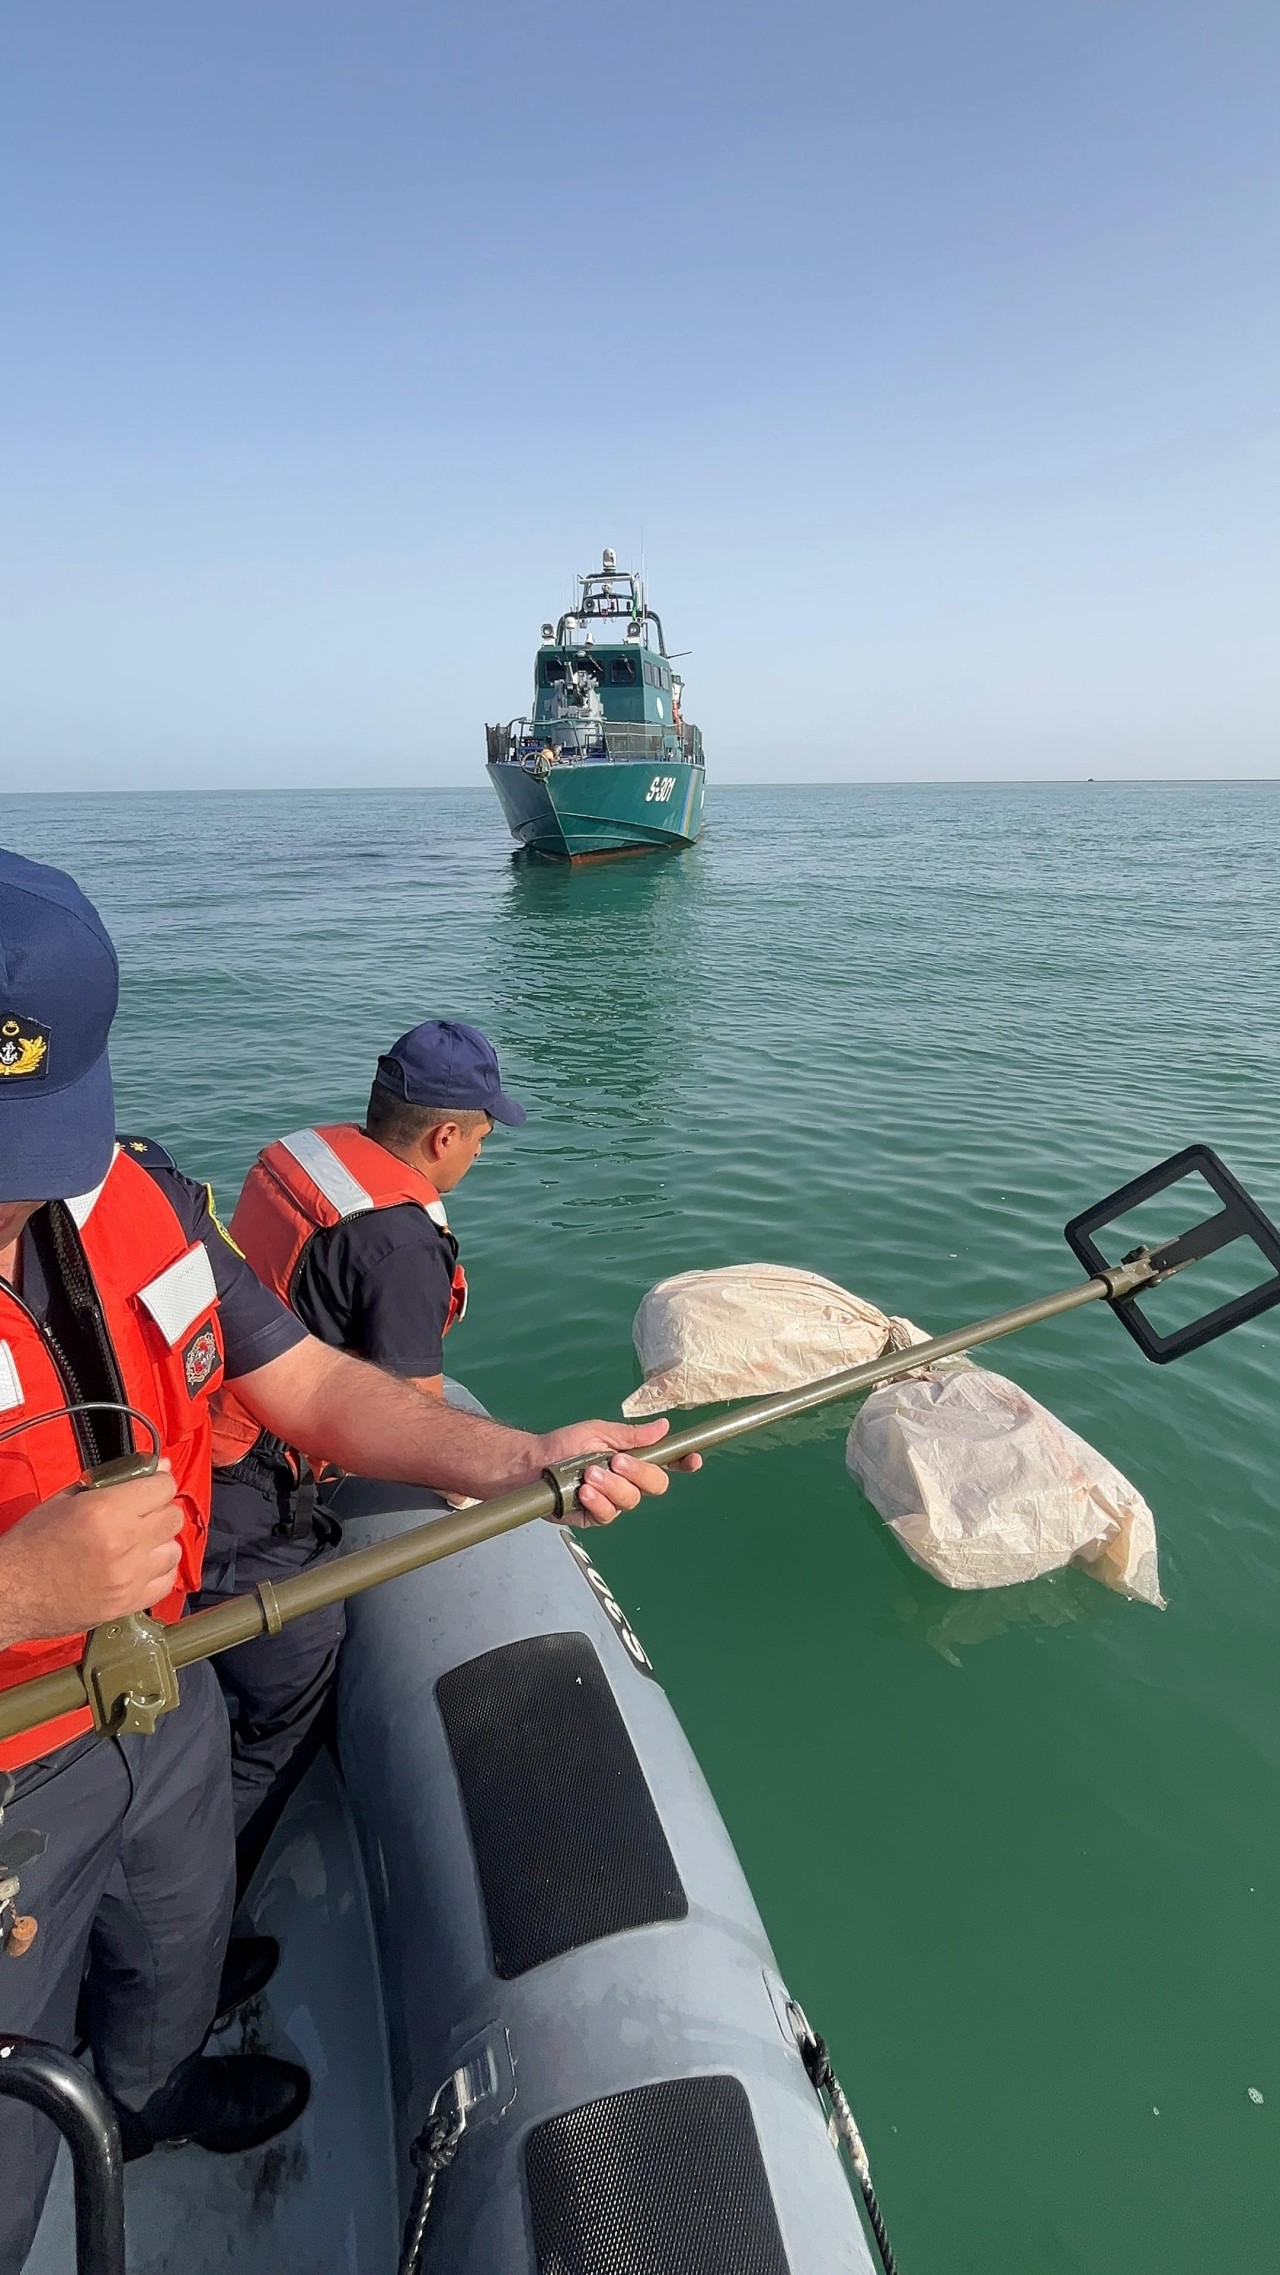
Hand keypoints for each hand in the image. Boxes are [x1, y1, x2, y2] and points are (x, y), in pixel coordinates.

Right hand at [0, 1465, 181, 1646]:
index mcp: (106, 1510)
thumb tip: (158, 1465)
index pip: (163, 1487)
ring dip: (160, 1543)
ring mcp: (130, 1576)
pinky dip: (158, 1572)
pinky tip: (139, 1567)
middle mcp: (124, 1541)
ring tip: (138, 1543)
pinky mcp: (129, 1603)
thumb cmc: (32, 1543)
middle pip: (173, 1517)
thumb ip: (115, 1480)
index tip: (148, 1487)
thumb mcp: (66, 1499)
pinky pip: (166, 1581)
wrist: (12, 1592)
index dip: (157, 1483)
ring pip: (174, 1549)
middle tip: (140, 1515)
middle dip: (159, 1511)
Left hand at [535, 1417, 701, 1527]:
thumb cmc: (564, 1444)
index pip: (667, 1462)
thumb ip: (631, 1435)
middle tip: (616, 1461)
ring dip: (612, 1485)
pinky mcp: (597, 1517)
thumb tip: (663, 1426)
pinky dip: (598, 1502)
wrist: (534, 1464)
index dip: (683, 1462)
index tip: (692, 1459)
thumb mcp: (598, 1431)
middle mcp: (628, 1481)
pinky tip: (585, 1492)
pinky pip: (609, 1515)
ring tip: (590, 1474)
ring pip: (632, 1500)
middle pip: (656, 1484)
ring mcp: (614, 1501)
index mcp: (633, 1458)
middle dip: (639, 1473)